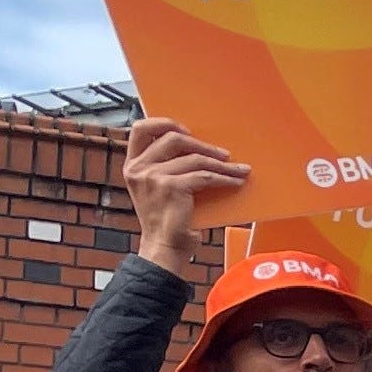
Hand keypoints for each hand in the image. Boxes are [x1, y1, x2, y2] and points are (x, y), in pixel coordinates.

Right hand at [122, 117, 250, 275]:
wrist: (164, 248)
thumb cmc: (167, 219)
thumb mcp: (156, 188)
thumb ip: (164, 167)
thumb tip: (197, 146)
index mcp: (132, 165)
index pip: (140, 129)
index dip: (164, 123)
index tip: (187, 131)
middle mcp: (138, 168)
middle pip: (173, 138)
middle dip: (203, 144)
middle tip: (224, 154)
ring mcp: (153, 176)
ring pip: (195, 159)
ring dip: (222, 164)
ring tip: (239, 169)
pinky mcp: (171, 187)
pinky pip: (205, 176)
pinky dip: (225, 178)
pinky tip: (236, 182)